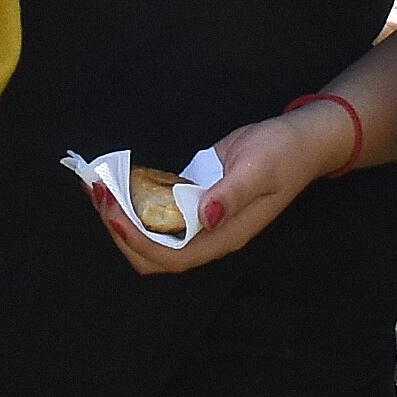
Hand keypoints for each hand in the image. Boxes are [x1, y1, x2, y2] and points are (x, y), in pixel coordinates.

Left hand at [78, 104, 347, 275]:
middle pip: (153, 252)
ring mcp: (198, 218)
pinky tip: (116, 179)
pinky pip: (156, 208)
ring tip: (98, 185)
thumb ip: (232, 195)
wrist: (299, 140)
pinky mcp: (192, 198)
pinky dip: (132, 198)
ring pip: (150, 231)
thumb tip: (206, 216)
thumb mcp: (259, 170)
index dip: (138, 242)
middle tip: (100, 193)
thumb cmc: (283, 154)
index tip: (114, 214)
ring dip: (120, 214)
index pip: (172, 256)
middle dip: (121, 229)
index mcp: (224, 236)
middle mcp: (207, 234)